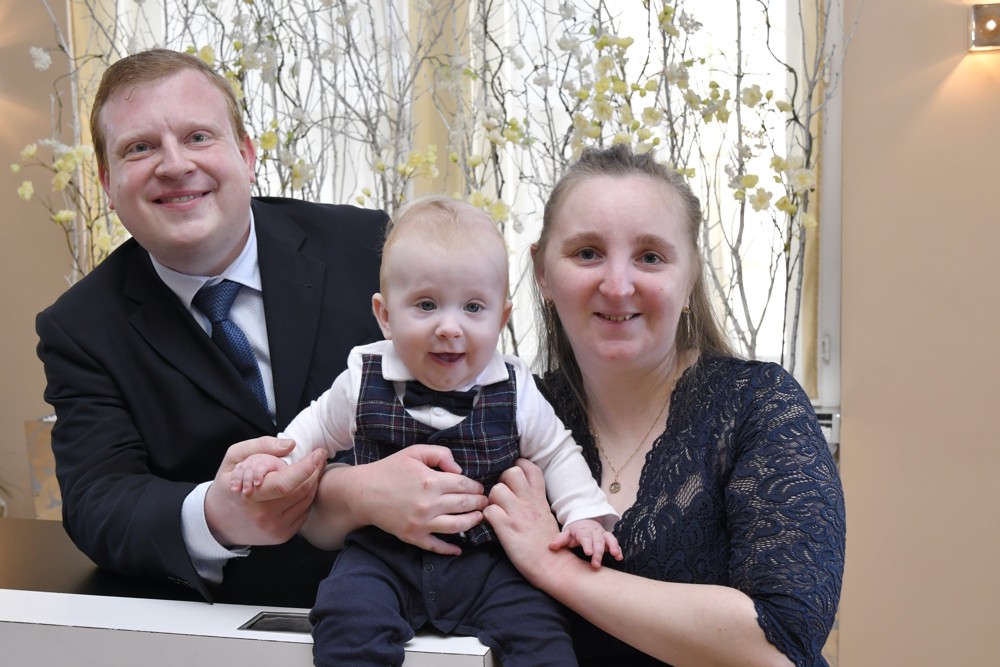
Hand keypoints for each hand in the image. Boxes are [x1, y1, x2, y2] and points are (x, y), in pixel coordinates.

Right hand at [205, 437, 325, 547]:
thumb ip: (260, 446)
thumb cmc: (228, 485)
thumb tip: (290, 445)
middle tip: (319, 457)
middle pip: (302, 491)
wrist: (218, 522)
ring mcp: (274, 528)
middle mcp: (264, 515)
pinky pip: (304, 513)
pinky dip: (308, 498)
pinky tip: (304, 487)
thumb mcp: (234, 458)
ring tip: (313, 469)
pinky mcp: (282, 536)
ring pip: (306, 501)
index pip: (285, 482)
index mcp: (250, 495)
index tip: (318, 452)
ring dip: (314, 483)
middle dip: (315, 471)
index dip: (307, 467)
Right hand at [313, 444, 487, 555]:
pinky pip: (436, 546)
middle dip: (480, 503)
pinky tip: (460, 549)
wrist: (363, 492)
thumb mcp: (414, 452)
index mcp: (431, 481)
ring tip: (479, 518)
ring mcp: (422, 523)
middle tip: (486, 503)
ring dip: (473, 522)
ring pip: (457, 526)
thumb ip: (441, 455)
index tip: (481, 488)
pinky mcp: (413, 536)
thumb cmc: (390, 469)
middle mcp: (429, 504)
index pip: (465, 485)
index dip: (477, 487)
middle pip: (465, 505)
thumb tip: (459, 470)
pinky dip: (450, 549)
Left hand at [484, 458, 576, 588]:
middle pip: (511, 472)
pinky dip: (487, 516)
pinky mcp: (507, 529)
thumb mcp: (545, 515)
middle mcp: (529, 502)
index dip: (519, 466)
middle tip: (501, 496)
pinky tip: (492, 524)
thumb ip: (534, 501)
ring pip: (497, 489)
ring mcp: (518, 514)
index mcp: (539, 498)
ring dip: (492, 499)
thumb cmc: (549, 544)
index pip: (530, 468)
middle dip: (502, 481)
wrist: (554, 567)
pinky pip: (489, 511)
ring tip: (496, 511)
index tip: (513, 477)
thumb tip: (518, 493)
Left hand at [551, 519, 622, 567]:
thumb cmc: (574, 532)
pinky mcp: (608, 539)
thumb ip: (560, 539)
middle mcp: (594, 532)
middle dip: (598, 552)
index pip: (585, 537)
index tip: (588, 552)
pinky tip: (620, 557)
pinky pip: (614, 542)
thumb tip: (551, 546)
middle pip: (598, 541)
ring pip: (609, 539)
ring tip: (616, 555)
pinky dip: (618, 549)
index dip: (587, 544)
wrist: (584, 522)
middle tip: (596, 564)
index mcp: (582, 531)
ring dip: (613, 547)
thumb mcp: (566, 534)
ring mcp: (602, 535)